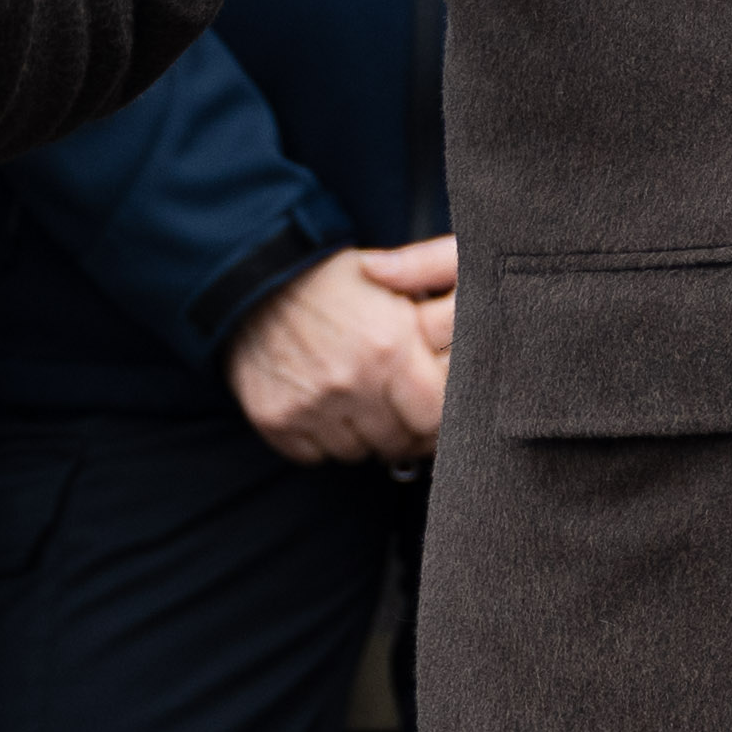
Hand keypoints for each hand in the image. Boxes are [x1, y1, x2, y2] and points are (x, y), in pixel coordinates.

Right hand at [228, 235, 454, 465]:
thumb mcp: (399, 274)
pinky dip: (324, 442)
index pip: (435, 415)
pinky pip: (314, 456)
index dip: (438, 418)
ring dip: (363, 436)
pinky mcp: (276, 418)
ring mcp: (311, 404)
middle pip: (397, 441)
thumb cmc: (337, 279)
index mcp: (391, 345)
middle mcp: (352, 380)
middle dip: (404, 431)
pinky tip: (327, 410)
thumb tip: (473, 321)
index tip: (432, 408)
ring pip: (356, 453)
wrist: (258, 280)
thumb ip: (440, 294)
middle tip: (399, 411)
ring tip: (361, 404)